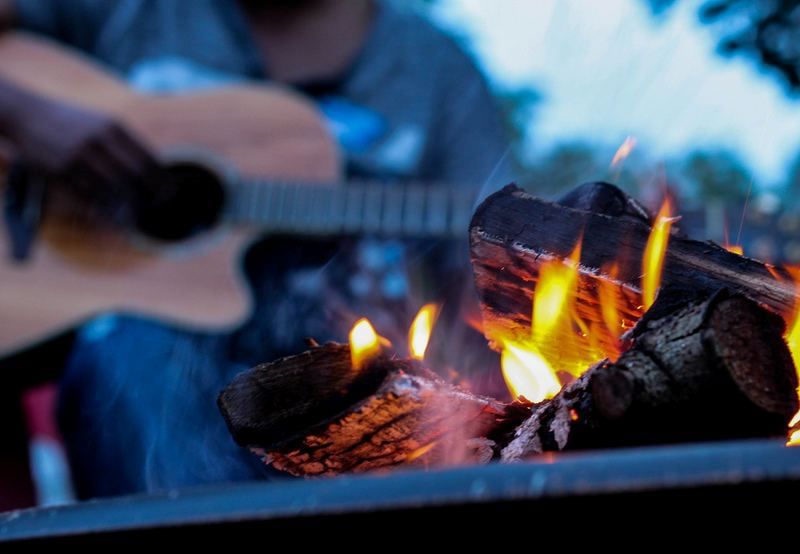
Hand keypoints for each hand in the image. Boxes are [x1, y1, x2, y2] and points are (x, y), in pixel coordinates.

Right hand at [10, 94, 159, 209]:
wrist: (28, 113)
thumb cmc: (72, 122)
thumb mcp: (103, 123)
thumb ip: (127, 144)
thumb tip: (155, 170)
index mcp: (113, 128)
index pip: (147, 160)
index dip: (161, 181)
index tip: (170, 193)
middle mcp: (98, 141)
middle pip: (134, 177)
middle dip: (150, 196)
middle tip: (157, 208)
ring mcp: (77, 156)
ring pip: (112, 190)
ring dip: (128, 207)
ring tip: (138, 216)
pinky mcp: (59, 171)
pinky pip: (87, 196)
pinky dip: (102, 209)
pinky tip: (112, 215)